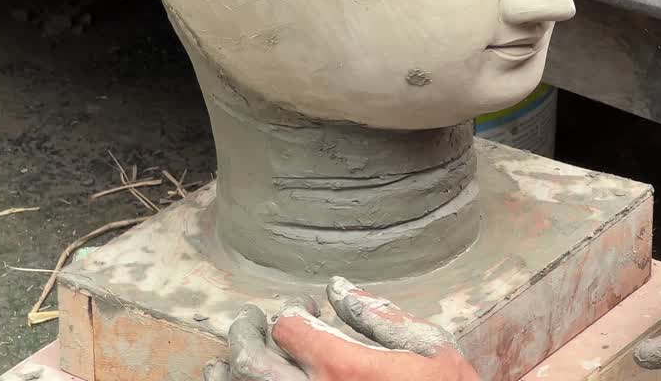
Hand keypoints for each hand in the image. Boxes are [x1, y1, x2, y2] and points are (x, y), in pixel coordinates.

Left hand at [204, 277, 481, 380]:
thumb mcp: (430, 348)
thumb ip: (378, 316)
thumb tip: (337, 288)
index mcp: (347, 368)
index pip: (289, 328)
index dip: (292, 312)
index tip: (304, 310)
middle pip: (250, 362)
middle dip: (244, 334)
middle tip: (249, 322)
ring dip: (230, 372)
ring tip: (230, 359)